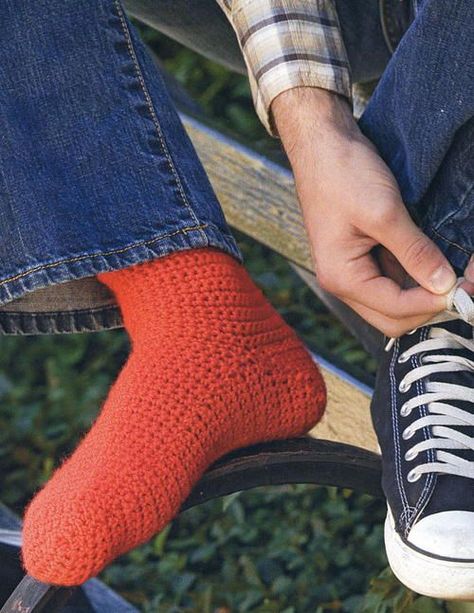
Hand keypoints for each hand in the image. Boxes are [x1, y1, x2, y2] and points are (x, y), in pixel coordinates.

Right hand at [272, 87, 459, 336]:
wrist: (321, 146)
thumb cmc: (344, 175)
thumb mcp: (384, 213)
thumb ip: (415, 253)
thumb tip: (444, 285)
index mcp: (341, 278)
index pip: (395, 310)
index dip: (432, 302)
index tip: (463, 286)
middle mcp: (342, 283)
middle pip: (392, 318)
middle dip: (427, 306)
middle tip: (459, 284)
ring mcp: (350, 272)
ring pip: (393, 302)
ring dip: (422, 291)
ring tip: (449, 268)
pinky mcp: (359, 258)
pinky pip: (390, 280)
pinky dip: (413, 275)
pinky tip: (429, 258)